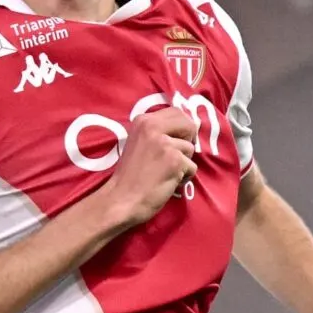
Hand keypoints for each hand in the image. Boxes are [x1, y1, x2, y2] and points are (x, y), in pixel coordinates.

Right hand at [103, 107, 198, 226]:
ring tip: (164, 173)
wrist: (119, 200)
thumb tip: (189, 127)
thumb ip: (158, 132)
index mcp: (143, 121)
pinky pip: (192, 168)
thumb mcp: (139, 142)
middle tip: (176, 156)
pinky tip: (167, 182)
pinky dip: (184, 178)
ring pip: (190, 149)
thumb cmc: (130, 176)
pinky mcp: (174, 161)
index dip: (182, 128)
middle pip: (189, 124)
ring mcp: (165, 144)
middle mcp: (153, 127)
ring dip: (183, 164)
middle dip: (188, 141)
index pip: (177, 112)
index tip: (176, 142)